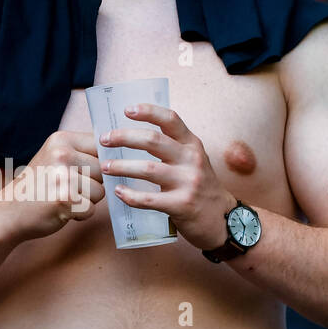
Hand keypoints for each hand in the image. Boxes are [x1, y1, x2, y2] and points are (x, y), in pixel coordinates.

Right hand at [0, 131, 103, 241]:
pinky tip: (62, 209)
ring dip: (87, 200)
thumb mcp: (56, 157)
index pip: (104, 146)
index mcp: (62, 140)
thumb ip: (84, 151)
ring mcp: (63, 177)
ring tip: (64, 197)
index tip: (86, 170)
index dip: (101, 162)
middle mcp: (62, 155)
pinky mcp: (66, 200)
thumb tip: (126, 149)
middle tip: (68, 187)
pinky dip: (81, 214)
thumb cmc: (41, 185)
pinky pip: (92, 209)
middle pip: (105, 170)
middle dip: (93, 183)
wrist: (9, 213)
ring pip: (101, 191)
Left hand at [99, 104, 235, 250]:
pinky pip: (148, 199)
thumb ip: (173, 149)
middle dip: (124, 137)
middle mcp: (192, 160)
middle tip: (104, 140)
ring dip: (122, 166)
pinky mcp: (181, 205)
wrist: (223, 219)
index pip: (171, 120)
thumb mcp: (194, 161)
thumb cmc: (201, 187)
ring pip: (148, 169)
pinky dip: (129, 195)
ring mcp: (188, 182)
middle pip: (153, 140)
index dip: (149, 112)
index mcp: (192, 145)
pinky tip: (119, 192)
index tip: (127, 110)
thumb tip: (133, 137)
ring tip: (105, 167)